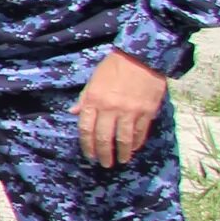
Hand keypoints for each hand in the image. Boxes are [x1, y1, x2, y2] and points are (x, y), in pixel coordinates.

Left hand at [75, 51, 167, 167]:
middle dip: (103, 154)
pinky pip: (140, 132)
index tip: (89, 155)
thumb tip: (72, 112)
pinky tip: (134, 148)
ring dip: (122, 153)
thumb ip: (84, 98)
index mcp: (94, 100)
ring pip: (123, 138)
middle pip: (104, 137)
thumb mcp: (94, 79)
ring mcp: (130, 111)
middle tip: (104, 164)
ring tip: (121, 161)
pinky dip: (136, 142)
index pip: (86, 128)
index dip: (86, 145)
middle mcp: (110, 108)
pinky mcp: (147, 111)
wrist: (142, 56)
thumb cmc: (114, 66)